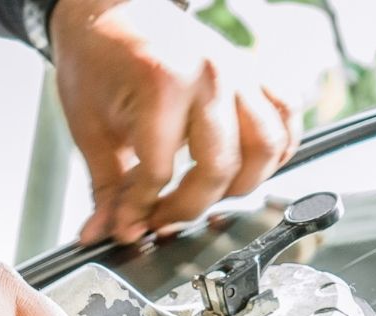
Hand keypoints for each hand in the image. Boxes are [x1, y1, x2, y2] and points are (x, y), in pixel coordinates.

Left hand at [50, 0, 299, 243]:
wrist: (112, 9)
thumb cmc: (98, 60)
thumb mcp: (90, 130)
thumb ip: (106, 188)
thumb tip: (105, 233)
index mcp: (164, 84)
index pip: (161, 174)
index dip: (141, 211)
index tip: (129, 227)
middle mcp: (211, 76)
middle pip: (220, 170)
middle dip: (188, 209)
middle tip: (162, 220)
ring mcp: (239, 72)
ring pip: (266, 148)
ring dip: (239, 187)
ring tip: (204, 198)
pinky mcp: (253, 71)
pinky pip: (285, 117)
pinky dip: (274, 151)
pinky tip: (244, 168)